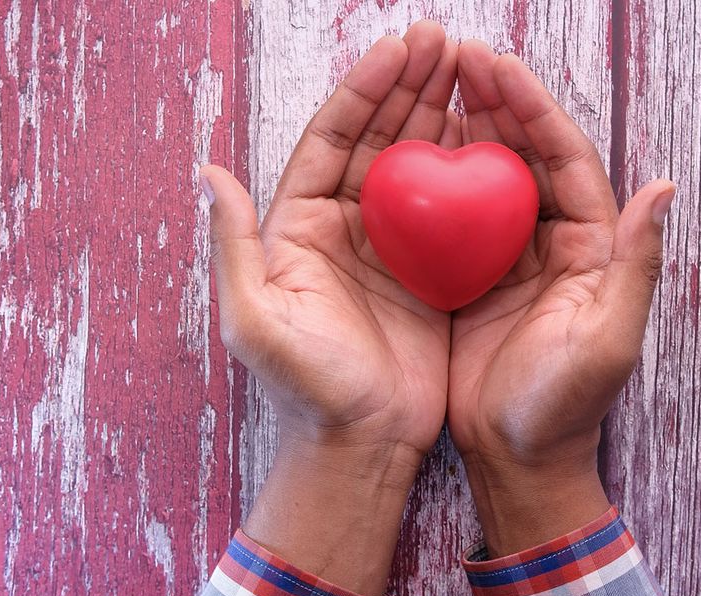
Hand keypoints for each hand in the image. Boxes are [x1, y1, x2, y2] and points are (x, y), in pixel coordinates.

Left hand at [201, 22, 456, 595]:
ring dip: (440, 117)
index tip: (397, 51)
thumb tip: (208, 172)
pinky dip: (470, 174)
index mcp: (299, 228)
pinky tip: (492, 141)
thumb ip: (235, 245)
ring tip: (471, 70)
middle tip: (444, 43)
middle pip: (378, 141)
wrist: (360, 446)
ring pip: (417, 167)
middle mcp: (343, 228)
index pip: (332, 141)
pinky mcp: (428, 275)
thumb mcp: (256, 319)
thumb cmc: (306, 389)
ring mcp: (390, 250)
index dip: (363, 92)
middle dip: (408, 88)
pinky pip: (452, 213)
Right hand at [447, 41, 675, 555]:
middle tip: (456, 57)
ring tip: (432, 84)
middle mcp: (555, 243)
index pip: (566, 159)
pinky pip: (454, 218)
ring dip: (464, 129)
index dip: (534, 109)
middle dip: (495, 103)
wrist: (516, 460)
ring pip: (487, 178)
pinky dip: (435, 181)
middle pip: (525, 156)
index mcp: (594, 247)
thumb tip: (664, 188)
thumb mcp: (607, 339)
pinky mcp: (472, 280)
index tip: (497, 66)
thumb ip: (636, 264)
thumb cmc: (564, 407)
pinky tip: (408, 152)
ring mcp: (510, 259)